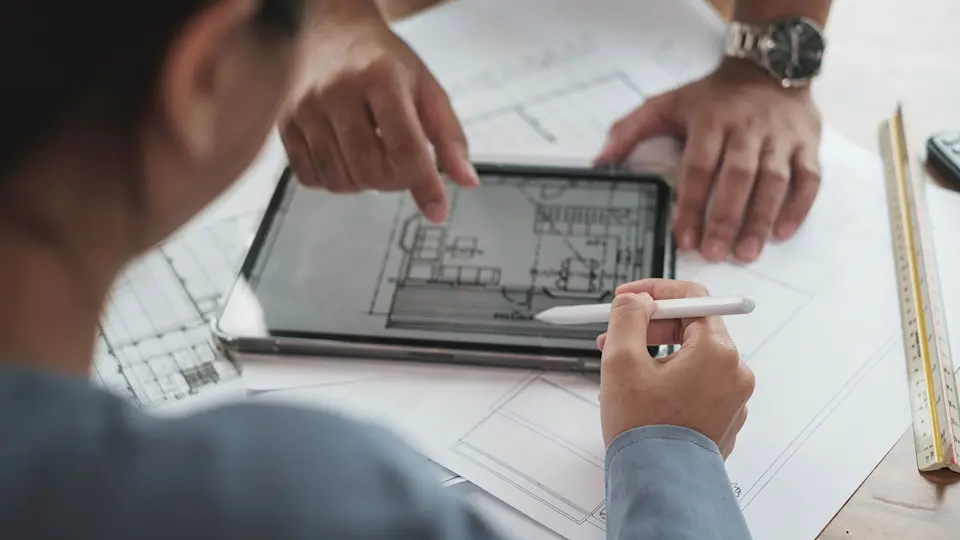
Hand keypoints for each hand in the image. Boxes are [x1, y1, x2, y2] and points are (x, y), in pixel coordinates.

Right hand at [278, 6, 477, 222]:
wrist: (332, 31)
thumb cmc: (384, 62)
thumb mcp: (426, 88)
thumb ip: (449, 136)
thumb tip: (466, 181)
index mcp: (379, 78)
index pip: (405, 147)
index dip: (424, 185)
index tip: (438, 211)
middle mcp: (337, 91)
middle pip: (370, 170)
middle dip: (393, 181)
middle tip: (401, 165)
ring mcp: (305, 108)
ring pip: (340, 181)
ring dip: (365, 183)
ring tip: (374, 156)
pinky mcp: (286, 124)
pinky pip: (311, 178)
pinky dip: (335, 181)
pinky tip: (347, 158)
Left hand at [595, 59, 821, 262]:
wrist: (767, 67)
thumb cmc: (713, 97)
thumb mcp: (666, 104)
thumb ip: (630, 131)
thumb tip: (600, 162)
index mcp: (711, 121)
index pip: (700, 167)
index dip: (692, 204)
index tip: (683, 237)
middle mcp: (748, 129)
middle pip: (737, 177)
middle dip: (725, 218)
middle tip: (714, 253)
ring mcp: (780, 138)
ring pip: (774, 181)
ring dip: (760, 219)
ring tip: (746, 252)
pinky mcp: (807, 144)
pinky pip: (809, 178)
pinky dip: (798, 207)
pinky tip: (781, 232)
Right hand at [595, 279, 753, 458]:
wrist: (660, 487)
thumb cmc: (642, 430)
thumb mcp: (620, 360)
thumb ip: (627, 316)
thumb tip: (637, 298)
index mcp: (717, 352)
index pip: (692, 297)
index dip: (654, 292)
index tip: (627, 297)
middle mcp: (735, 372)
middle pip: (692, 328)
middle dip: (650, 328)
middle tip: (614, 337)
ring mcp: (733, 398)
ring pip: (692, 358)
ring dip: (656, 356)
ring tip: (623, 376)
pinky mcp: (725, 419)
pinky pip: (697, 384)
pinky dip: (670, 381)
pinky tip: (642, 397)